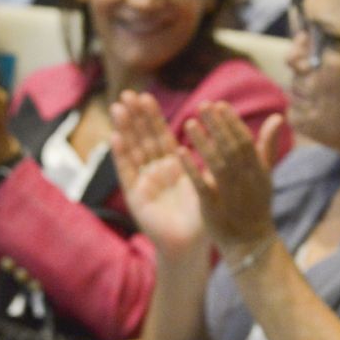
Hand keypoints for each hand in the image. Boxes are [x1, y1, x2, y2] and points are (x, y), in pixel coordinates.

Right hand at [111, 91, 205, 257]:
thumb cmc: (203, 216)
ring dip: (124, 129)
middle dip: (134, 117)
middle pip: (143, 138)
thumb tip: (224, 132)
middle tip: (127, 94)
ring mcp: (143, 181)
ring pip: (132, 150)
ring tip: (118, 108)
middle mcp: (155, 170)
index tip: (145, 95)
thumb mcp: (209, 181)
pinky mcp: (135, 195)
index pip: (160, 135)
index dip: (152, 116)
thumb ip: (213, 158)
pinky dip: (121, 155)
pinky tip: (115, 137)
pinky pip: (127, 172)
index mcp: (173, 165)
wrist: (191, 245)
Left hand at [177, 101, 284, 261]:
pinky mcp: (213, 206)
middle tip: (203, 104)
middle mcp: (245, 179)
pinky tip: (179, 152)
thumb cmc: (256, 205)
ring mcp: (229, 193)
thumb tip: (277, 116)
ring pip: (216, 163)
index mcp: (257, 170)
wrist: (251, 242)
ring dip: (203, 142)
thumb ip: (267, 146)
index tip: (220, 105)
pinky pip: (201, 184)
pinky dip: (191, 168)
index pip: (245, 141)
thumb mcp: (265, 175)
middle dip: (218, 126)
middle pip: (231, 148)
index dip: (232, 122)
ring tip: (189, 122)